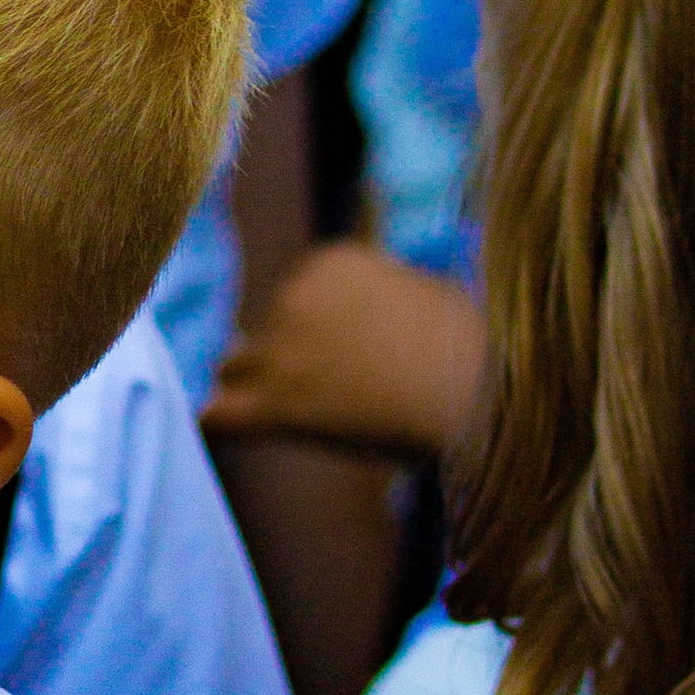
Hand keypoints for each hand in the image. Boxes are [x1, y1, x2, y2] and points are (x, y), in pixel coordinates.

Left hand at [202, 240, 486, 457]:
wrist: (477, 397)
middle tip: (338, 390)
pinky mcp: (276, 406)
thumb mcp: (423, 290)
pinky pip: (217, 418)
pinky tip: (233, 432)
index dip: (317, 332)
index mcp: (328, 262)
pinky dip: (221, 426)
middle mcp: (292, 296)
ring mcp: (279, 351)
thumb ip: (376, 288)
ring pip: (234, 369)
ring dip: (258, 389)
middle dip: (287, 360)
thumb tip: (357, 268)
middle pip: (262, 332)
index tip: (356, 355)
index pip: (294, 296)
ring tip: (309, 415)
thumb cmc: (468, 349)